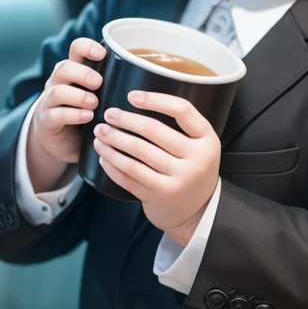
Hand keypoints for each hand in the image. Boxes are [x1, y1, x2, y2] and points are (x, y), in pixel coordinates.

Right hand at [28, 37, 104, 190]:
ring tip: (95, 103)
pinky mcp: (46, 121)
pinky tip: (88, 117)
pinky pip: (54, 114)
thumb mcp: (103, 98)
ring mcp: (49, 101)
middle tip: (100, 83)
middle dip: (83, 73)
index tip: (102, 53)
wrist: (64, 142)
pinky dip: (73, 114)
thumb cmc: (90, 115)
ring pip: (57, 91)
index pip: (76, 49)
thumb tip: (157, 80)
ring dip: (79, 96)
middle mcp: (59, 82)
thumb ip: (117, 87)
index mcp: (75, 72)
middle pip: (64, 67)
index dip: (87, 47)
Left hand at [93, 91, 220, 244]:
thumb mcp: (199, 146)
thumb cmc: (192, 169)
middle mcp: (195, 159)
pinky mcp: (159, 196)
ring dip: (114, 141)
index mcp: (207, 139)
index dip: (155, 99)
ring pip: (137, 154)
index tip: (132, 96)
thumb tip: (139, 101)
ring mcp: (177, 180)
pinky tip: (103, 156)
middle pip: (153, 131)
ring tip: (100, 133)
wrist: (197, 212)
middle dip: (125, 120)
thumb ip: (181, 127)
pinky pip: (129, 176)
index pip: (182, 110)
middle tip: (108, 114)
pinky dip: (113, 164)